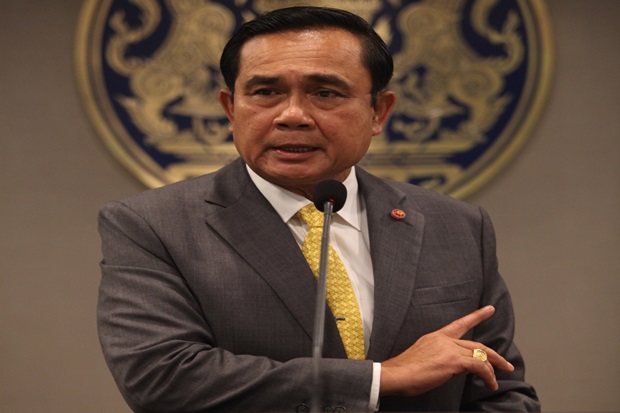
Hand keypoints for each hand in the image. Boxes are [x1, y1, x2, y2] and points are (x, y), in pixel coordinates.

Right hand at [379, 305, 514, 396]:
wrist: (396, 374)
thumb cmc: (405, 371)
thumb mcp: (424, 358)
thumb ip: (440, 357)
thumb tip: (454, 367)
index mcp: (435, 336)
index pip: (459, 324)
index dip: (477, 316)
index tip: (489, 309)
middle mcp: (444, 339)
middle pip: (476, 344)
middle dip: (494, 355)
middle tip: (506, 364)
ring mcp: (449, 349)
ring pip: (480, 355)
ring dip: (493, 369)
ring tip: (498, 380)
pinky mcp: (453, 361)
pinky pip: (479, 366)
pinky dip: (488, 376)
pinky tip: (490, 383)